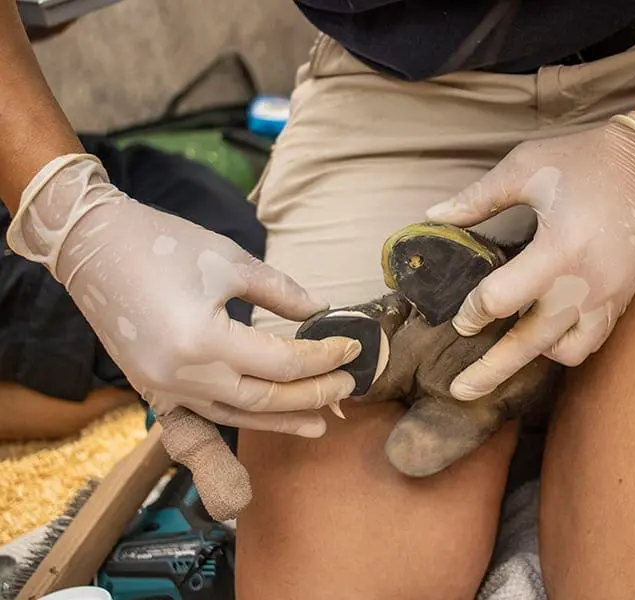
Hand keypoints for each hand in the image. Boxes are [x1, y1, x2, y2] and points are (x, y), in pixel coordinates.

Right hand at [7, 154, 360, 434]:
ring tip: (320, 423)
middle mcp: (183, 376)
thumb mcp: (231, 261)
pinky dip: (244, 416)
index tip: (351, 347)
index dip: (323, 358)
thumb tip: (319, 311)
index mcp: (204, 342)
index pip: (282, 363)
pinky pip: (208, 412)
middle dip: (313, 395)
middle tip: (348, 386)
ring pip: (237, 416)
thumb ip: (281, 292)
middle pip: (265, 399)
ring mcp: (163, 388)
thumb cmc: (162, 244)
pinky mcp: (153, 387)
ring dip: (282, 420)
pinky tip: (266, 416)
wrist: (91, 246)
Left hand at [425, 111, 634, 400]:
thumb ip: (478, 198)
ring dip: (532, 360)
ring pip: (565, 352)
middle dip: (491, 370)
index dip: (473, 312)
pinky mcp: (620, 300)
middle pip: (530, 343)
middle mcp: (585, 283)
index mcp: (559, 250)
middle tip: (459, 390)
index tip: (460, 318)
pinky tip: (542, 339)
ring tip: (503, 361)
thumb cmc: (587, 160)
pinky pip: (590, 341)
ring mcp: (608, 297)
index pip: (503, 299)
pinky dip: (563, 347)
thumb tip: (433, 215)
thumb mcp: (526, 167)